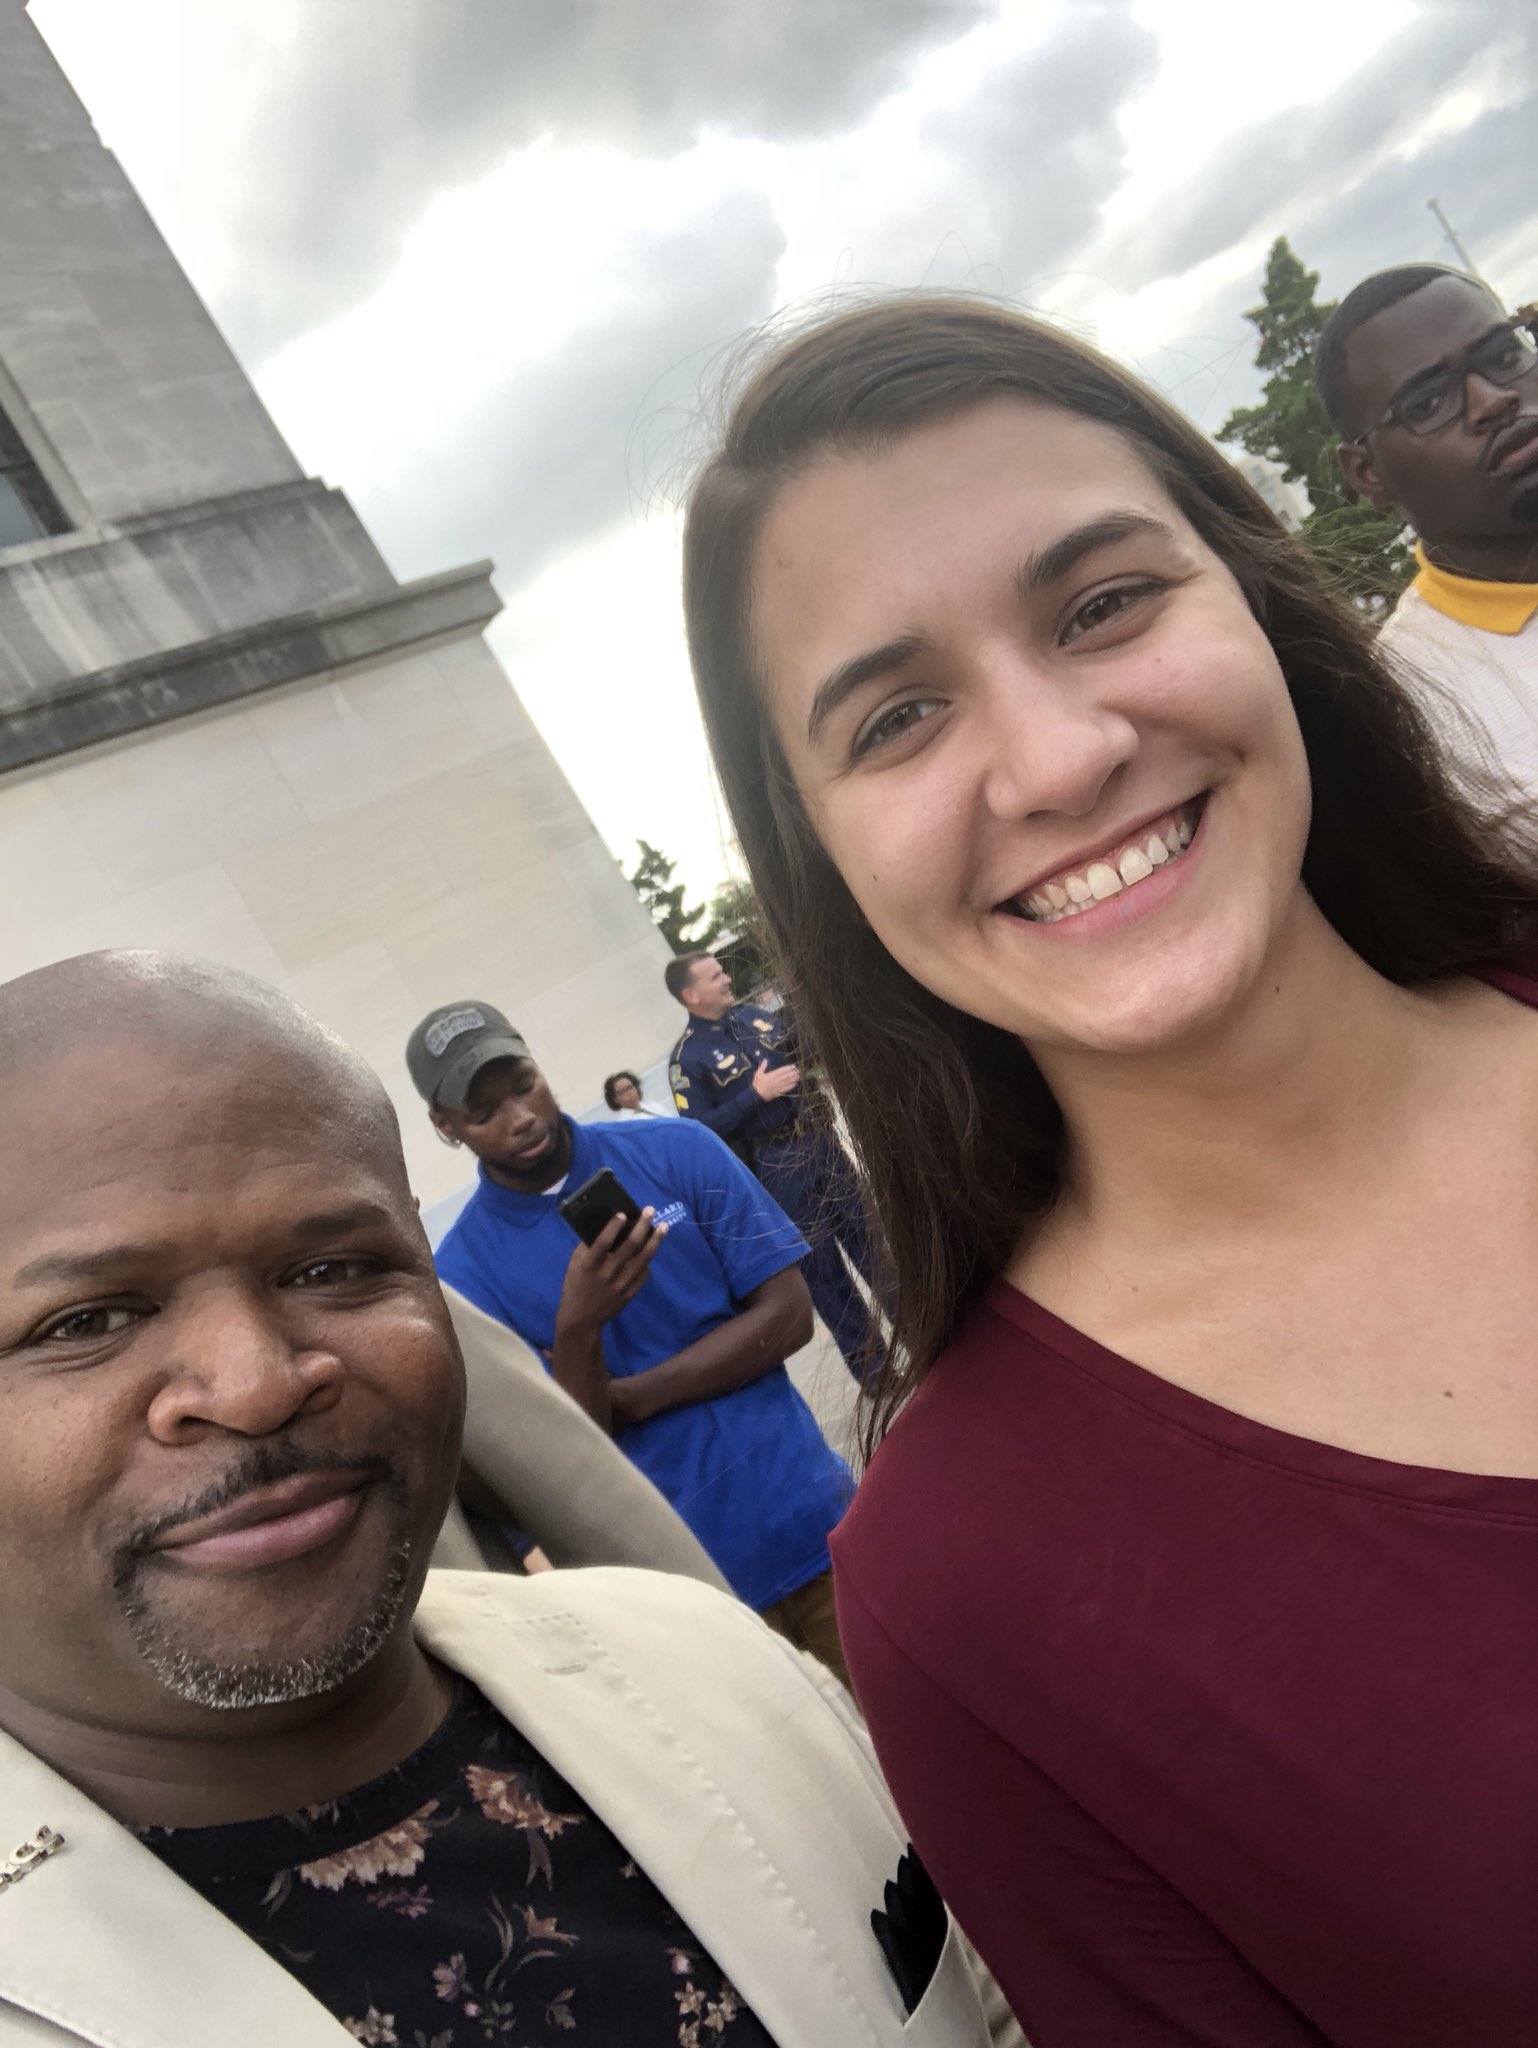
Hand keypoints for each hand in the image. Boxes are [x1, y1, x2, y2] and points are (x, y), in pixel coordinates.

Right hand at [556, 1210, 664, 1335]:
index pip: (603, 1243)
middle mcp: (607, 1274)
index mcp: (590, 1265)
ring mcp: (621, 1285)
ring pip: (643, 1259)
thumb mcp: (575, 1265)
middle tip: (650, 1211)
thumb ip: (588, 1247)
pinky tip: (652, 1249)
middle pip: (630, 1247)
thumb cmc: (575, 1286)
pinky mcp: (630, 1294)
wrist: (582, 1319)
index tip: (623, 1214)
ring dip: (655, 1241)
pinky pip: (644, 1274)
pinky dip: (648, 1260)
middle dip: (642, 1226)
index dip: (613, 1227)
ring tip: (663, 1227)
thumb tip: (605, 1226)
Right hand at [751, 1059, 800, 1100]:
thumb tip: (765, 1060)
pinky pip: (786, 1088)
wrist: (757, 1095)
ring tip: (798, 1076)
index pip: (782, 1070)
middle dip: (793, 1072)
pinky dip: (791, 1086)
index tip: (793, 1066)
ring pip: (787, 1081)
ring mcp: (778, 1086)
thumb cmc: (757, 1084)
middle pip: (786, 1075)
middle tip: (798, 1070)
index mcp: (772, 1075)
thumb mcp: (758, 1074)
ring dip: (793, 1078)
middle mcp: (776, 1080)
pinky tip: (795, 1084)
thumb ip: (762, 1067)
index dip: (788, 1068)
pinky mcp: (779, 1092)